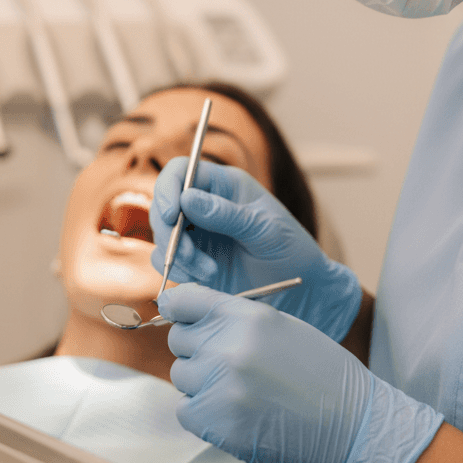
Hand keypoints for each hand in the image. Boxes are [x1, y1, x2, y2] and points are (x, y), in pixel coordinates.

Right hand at [150, 158, 360, 341]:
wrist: (299, 290)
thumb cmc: (291, 250)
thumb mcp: (264, 228)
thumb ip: (226, 214)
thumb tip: (186, 198)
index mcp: (223, 184)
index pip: (180, 172)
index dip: (167, 189)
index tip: (169, 215)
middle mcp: (204, 205)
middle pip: (164, 205)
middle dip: (169, 231)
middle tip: (188, 254)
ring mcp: (197, 233)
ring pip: (163, 237)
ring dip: (177, 256)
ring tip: (210, 272)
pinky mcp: (193, 260)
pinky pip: (168, 262)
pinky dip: (180, 271)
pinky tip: (206, 279)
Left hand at [158, 283, 442, 462]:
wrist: (353, 427)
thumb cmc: (322, 374)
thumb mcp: (281, 328)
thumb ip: (237, 320)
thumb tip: (195, 319)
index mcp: (246, 316)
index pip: (183, 300)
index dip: (179, 309)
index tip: (182, 318)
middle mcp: (227, 346)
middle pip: (180, 339)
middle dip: (197, 349)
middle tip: (228, 364)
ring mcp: (219, 385)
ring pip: (182, 376)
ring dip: (202, 383)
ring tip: (242, 392)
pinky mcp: (216, 423)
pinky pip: (186, 410)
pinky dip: (203, 414)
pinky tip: (236, 414)